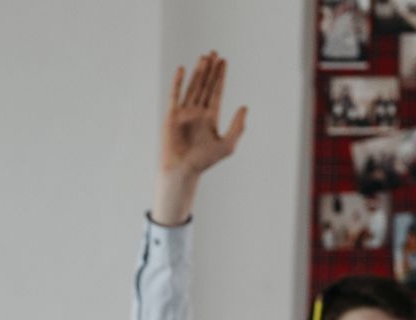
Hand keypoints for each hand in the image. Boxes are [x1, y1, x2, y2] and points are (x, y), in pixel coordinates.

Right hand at [161, 52, 246, 178]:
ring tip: (204, 57)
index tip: (223, 61)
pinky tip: (182, 69)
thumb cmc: (204, 162)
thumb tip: (244, 107)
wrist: (182, 171)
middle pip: (205, 86)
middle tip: (215, 53)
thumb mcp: (227, 145)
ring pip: (192, 87)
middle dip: (210, 70)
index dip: (220, 77)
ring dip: (198, 72)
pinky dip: (178, 82)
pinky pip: (175, 95)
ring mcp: (184, 113)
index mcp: (210, 118)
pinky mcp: (171, 115)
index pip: (216, 92)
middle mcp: (197, 113)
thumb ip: (237, 126)